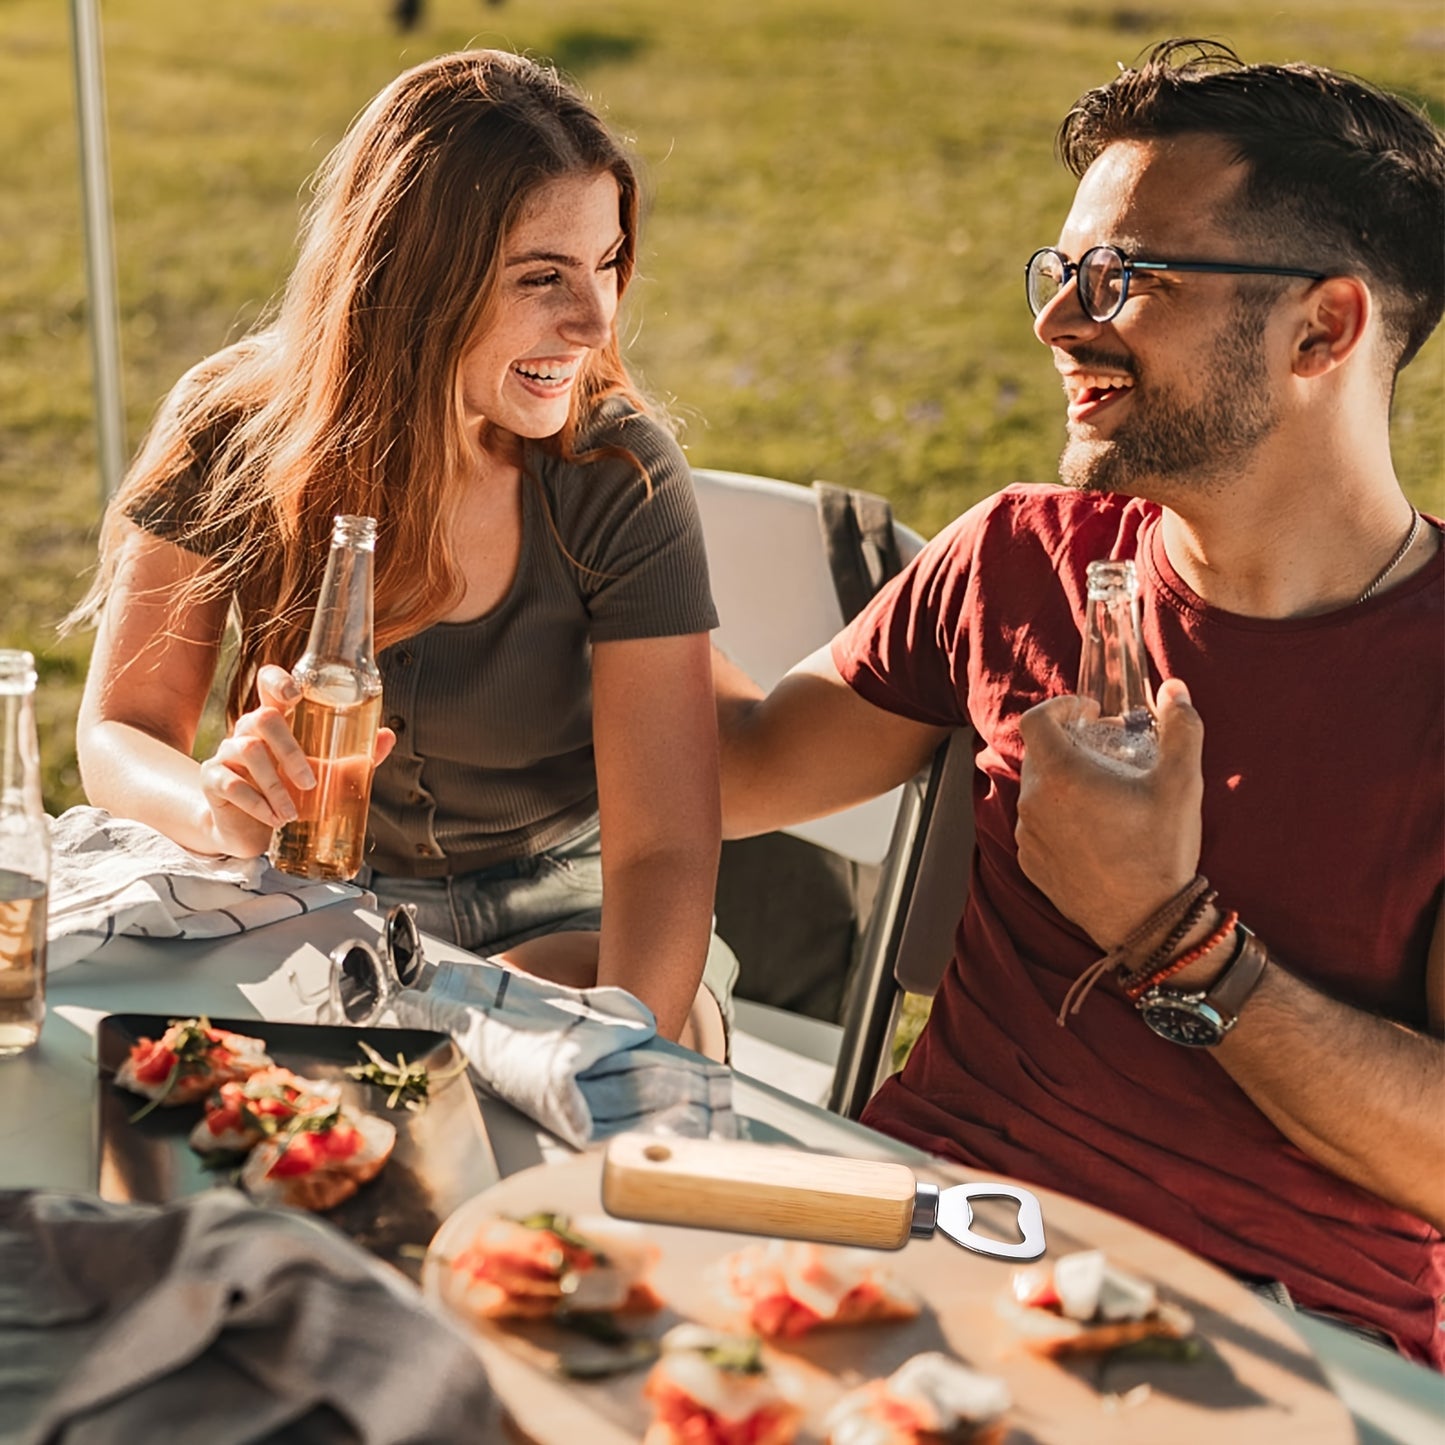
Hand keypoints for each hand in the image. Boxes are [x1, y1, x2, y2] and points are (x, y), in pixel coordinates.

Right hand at [197, 664, 394, 856]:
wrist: (253, 829)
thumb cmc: (292, 792)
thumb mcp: (327, 775)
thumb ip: (357, 757)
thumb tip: (388, 735)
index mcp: (277, 720)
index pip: (269, 684)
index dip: (278, 681)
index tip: (296, 694)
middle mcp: (249, 729)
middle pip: (262, 718)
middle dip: (289, 750)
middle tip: (310, 782)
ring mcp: (228, 752)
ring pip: (247, 751)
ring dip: (274, 786)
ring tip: (292, 813)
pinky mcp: (212, 779)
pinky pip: (230, 784)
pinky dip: (256, 803)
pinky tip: (273, 819)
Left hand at [1015, 678, 1203, 947]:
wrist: (1146, 922)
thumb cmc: (1160, 849)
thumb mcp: (1182, 783)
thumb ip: (1181, 728)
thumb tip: (1175, 689)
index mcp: (1060, 775)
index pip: (1035, 720)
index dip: (1060, 707)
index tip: (1089, 713)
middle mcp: (1033, 802)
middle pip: (1039, 755)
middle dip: (1070, 744)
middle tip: (1108, 752)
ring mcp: (1027, 836)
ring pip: (1037, 791)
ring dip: (1063, 782)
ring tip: (1104, 791)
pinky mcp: (1030, 864)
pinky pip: (1036, 824)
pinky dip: (1058, 815)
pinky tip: (1094, 827)